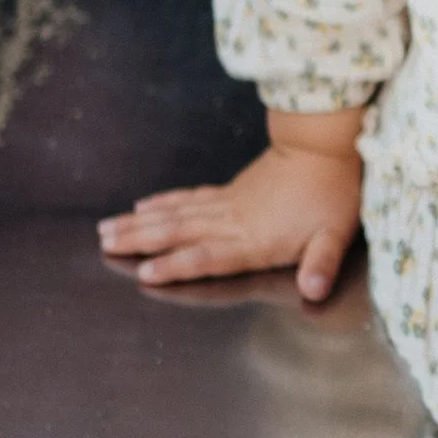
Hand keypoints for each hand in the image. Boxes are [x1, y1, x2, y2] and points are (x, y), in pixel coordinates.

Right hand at [96, 108, 364, 300]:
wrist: (325, 147)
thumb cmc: (332, 195)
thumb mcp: (335, 236)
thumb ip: (321, 265)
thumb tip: (314, 290)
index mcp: (255, 240)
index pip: (209, 257)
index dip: (178, 266)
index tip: (145, 273)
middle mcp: (232, 222)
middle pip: (178, 232)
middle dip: (138, 241)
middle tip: (102, 245)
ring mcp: (228, 203)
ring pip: (175, 214)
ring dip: (139, 223)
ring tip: (106, 229)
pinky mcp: (230, 190)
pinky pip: (189, 197)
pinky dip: (164, 202)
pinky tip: (143, 206)